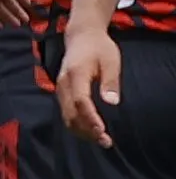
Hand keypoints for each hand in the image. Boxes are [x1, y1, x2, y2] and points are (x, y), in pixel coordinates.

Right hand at [55, 25, 119, 145]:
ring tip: (102, 140)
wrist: (82, 37)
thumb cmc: (100, 48)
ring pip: (66, 116)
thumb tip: (112, 103)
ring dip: (82, 131)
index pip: (80, 101)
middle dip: (87, 130)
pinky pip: (66, 113)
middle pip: (71, 113)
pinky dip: (77, 125)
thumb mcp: (111, 60)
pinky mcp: (62, 92)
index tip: (102, 130)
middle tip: (106, 142)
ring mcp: (60, 88)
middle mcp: (63, 83)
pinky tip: (92, 131)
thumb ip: (110, 81)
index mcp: (76, 74)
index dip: (90, 118)